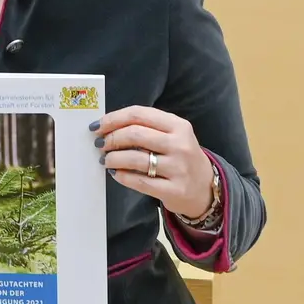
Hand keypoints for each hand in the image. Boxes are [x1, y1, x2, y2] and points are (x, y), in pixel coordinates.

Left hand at [94, 106, 215, 218]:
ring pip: (135, 158)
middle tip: (100, 144)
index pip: (139, 114)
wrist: (205, 187)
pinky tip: (116, 174)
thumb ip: (146, 128)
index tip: (97, 126)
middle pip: (135, 134)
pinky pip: (139, 182)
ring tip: (106, 160)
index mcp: (178, 125)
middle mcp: (180, 144)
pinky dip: (122, 176)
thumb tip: (108, 127)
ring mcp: (178, 168)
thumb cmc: (180, 157)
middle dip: (111, 138)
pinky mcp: (174, 190)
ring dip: (113, 158)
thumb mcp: (173, 135)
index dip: (113, 119)